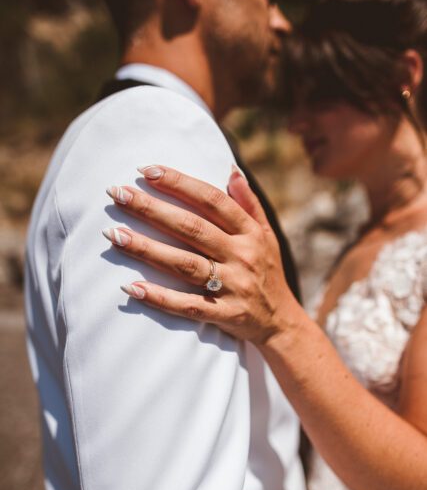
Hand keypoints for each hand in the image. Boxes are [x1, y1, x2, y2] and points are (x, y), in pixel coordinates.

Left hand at [103, 165, 296, 344]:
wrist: (282, 321)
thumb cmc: (267, 271)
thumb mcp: (266, 234)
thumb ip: (248, 202)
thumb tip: (231, 168)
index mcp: (249, 232)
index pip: (211, 200)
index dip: (179, 183)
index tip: (147, 170)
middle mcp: (241, 255)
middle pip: (191, 228)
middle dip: (152, 209)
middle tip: (116, 194)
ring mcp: (232, 286)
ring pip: (185, 265)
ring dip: (148, 249)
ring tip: (114, 235)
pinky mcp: (224, 314)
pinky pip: (188, 306)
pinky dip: (160, 298)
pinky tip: (131, 287)